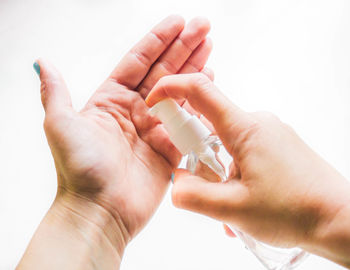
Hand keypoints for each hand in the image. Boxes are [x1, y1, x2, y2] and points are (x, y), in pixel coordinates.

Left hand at [18, 16, 211, 269]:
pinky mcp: (169, 149)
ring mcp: (154, 129)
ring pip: (179, 92)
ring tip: (210, 47)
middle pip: (163, 71)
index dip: (158, 40)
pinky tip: (211, 83)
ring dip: (195, 68)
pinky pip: (189, 121)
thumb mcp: (61, 125)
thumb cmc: (79, 170)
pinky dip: (201, 102)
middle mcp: (134, 111)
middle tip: (203, 26)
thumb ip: (56, 92)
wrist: (100, 212)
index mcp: (111, 101)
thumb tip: (42, 62)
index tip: (177, 21)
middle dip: (183, 47)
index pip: (138, 61)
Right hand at [146, 73, 349, 267]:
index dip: (171, 89)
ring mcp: (269, 134)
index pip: (200, 91)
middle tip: (206, 189)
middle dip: (198, 158)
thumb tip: (176, 183)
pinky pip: (243, 154)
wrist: (341, 220)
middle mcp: (257, 123)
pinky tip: (244, 204)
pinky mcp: (276, 146)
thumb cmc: (295, 211)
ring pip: (226, 147)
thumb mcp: (233, 209)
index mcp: (245, 129)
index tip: (154, 102)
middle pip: (209, 127)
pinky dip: (234, 176)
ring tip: (232, 209)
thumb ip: (193, 196)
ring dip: (219, 176)